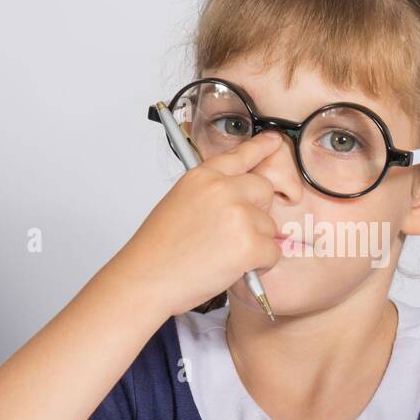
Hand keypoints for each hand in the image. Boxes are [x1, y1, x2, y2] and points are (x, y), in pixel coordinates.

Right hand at [120, 132, 283, 317]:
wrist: (146, 279)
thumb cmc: (158, 250)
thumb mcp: (180, 204)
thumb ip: (210, 194)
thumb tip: (239, 200)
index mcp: (202, 177)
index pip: (239, 155)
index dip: (260, 147)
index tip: (274, 141)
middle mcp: (222, 189)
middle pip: (263, 189)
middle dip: (257, 212)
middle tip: (234, 233)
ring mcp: (238, 214)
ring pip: (269, 225)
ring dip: (255, 243)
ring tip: (222, 256)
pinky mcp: (250, 243)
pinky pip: (273, 252)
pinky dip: (260, 266)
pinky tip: (234, 268)